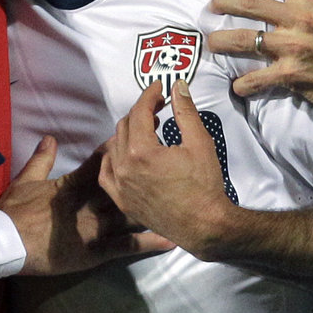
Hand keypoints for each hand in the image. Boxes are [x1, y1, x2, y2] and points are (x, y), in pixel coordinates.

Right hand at [0, 134, 171, 275]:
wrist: (6, 242)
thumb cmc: (14, 210)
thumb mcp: (25, 180)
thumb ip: (41, 159)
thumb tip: (50, 137)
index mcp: (72, 185)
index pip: (99, 163)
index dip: (118, 152)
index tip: (137, 136)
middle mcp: (89, 203)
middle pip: (122, 185)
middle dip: (143, 174)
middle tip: (167, 161)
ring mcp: (94, 228)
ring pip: (129, 213)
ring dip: (153, 205)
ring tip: (179, 198)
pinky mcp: (96, 251)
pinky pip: (127, 247)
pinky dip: (148, 243)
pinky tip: (169, 239)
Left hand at [99, 80, 236, 260]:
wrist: (205, 226)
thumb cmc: (204, 185)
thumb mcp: (199, 142)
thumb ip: (185, 111)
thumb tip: (178, 86)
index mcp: (141, 151)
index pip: (139, 112)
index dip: (149, 95)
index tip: (159, 89)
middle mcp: (124, 167)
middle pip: (125, 126)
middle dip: (141, 112)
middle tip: (158, 107)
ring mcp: (120, 186)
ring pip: (114, 146)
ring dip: (128, 132)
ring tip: (147, 129)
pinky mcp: (122, 201)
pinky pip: (107, 172)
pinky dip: (115, 158)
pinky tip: (128, 154)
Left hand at [208, 0, 312, 104]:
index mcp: (309, 0)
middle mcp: (295, 19)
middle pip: (249, 3)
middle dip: (224, 1)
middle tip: (213, 5)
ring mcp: (289, 46)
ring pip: (243, 39)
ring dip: (221, 41)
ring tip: (211, 42)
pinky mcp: (288, 72)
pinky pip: (258, 79)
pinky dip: (244, 85)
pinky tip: (236, 87)